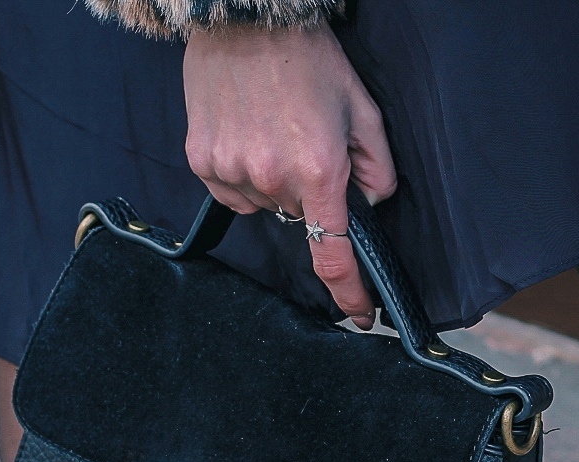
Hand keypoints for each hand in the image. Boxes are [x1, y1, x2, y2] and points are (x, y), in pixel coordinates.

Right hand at [183, 24, 397, 326]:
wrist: (246, 17)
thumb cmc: (308, 59)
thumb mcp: (362, 110)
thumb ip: (377, 168)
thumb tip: (369, 205)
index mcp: (319, 171)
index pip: (332, 255)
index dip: (348, 293)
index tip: (359, 315)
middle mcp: (272, 179)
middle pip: (299, 219)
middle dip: (310, 195)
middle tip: (308, 144)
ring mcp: (231, 170)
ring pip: (265, 205)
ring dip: (275, 183)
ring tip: (273, 129)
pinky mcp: (202, 160)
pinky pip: (232, 192)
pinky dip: (244, 175)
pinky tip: (248, 134)